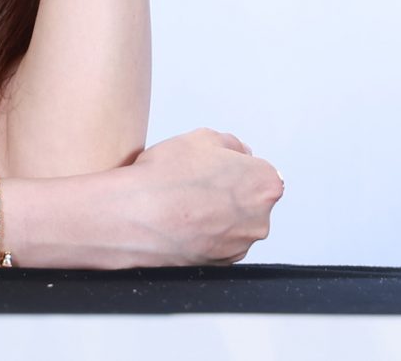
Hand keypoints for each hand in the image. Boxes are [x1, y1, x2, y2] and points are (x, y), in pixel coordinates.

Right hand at [106, 127, 284, 266]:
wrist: (135, 216)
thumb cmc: (165, 177)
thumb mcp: (201, 137)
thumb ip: (230, 143)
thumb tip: (237, 152)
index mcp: (264, 184)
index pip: (258, 170)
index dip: (231, 165)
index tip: (211, 167)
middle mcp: (260, 219)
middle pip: (249, 199)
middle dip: (227, 191)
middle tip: (195, 183)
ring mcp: (241, 245)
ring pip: (233, 223)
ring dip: (215, 214)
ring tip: (183, 202)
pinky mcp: (221, 263)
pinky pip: (218, 242)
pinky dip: (204, 234)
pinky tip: (181, 221)